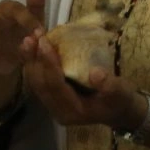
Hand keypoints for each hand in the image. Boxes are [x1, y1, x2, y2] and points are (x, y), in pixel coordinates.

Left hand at [18, 38, 144, 133]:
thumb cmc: (120, 100)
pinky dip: (35, 63)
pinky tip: (34, 46)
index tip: (44, 43)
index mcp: (73, 111)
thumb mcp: (121, 93)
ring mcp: (53, 105)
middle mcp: (58, 111)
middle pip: (40, 85)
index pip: (55, 86)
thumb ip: (109, 85)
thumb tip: (95, 73)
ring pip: (35, 82)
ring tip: (29, 39)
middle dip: (34, 60)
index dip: (48, 64)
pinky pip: (39, 80)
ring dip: (30, 60)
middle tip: (31, 38)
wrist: (119, 112)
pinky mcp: (52, 98)